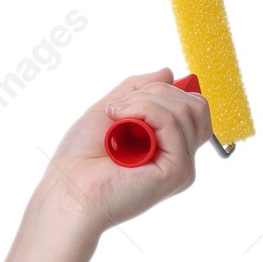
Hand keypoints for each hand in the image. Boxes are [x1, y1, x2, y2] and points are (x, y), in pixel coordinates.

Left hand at [37, 67, 213, 236]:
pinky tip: (120, 122)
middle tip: (118, 107)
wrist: (67, 189)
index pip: (192, 106)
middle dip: (154, 92)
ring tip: (116, 117)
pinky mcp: (178, 172)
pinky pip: (173, 122)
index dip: (165, 91)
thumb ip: (138, 90)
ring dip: (144, 100)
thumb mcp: (109, 110)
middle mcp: (180, 156)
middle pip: (194, 104)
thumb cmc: (80, 158)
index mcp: (168, 145)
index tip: (128, 98)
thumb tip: (168, 72)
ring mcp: (182, 166)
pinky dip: (144, 111)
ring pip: (186, 108)